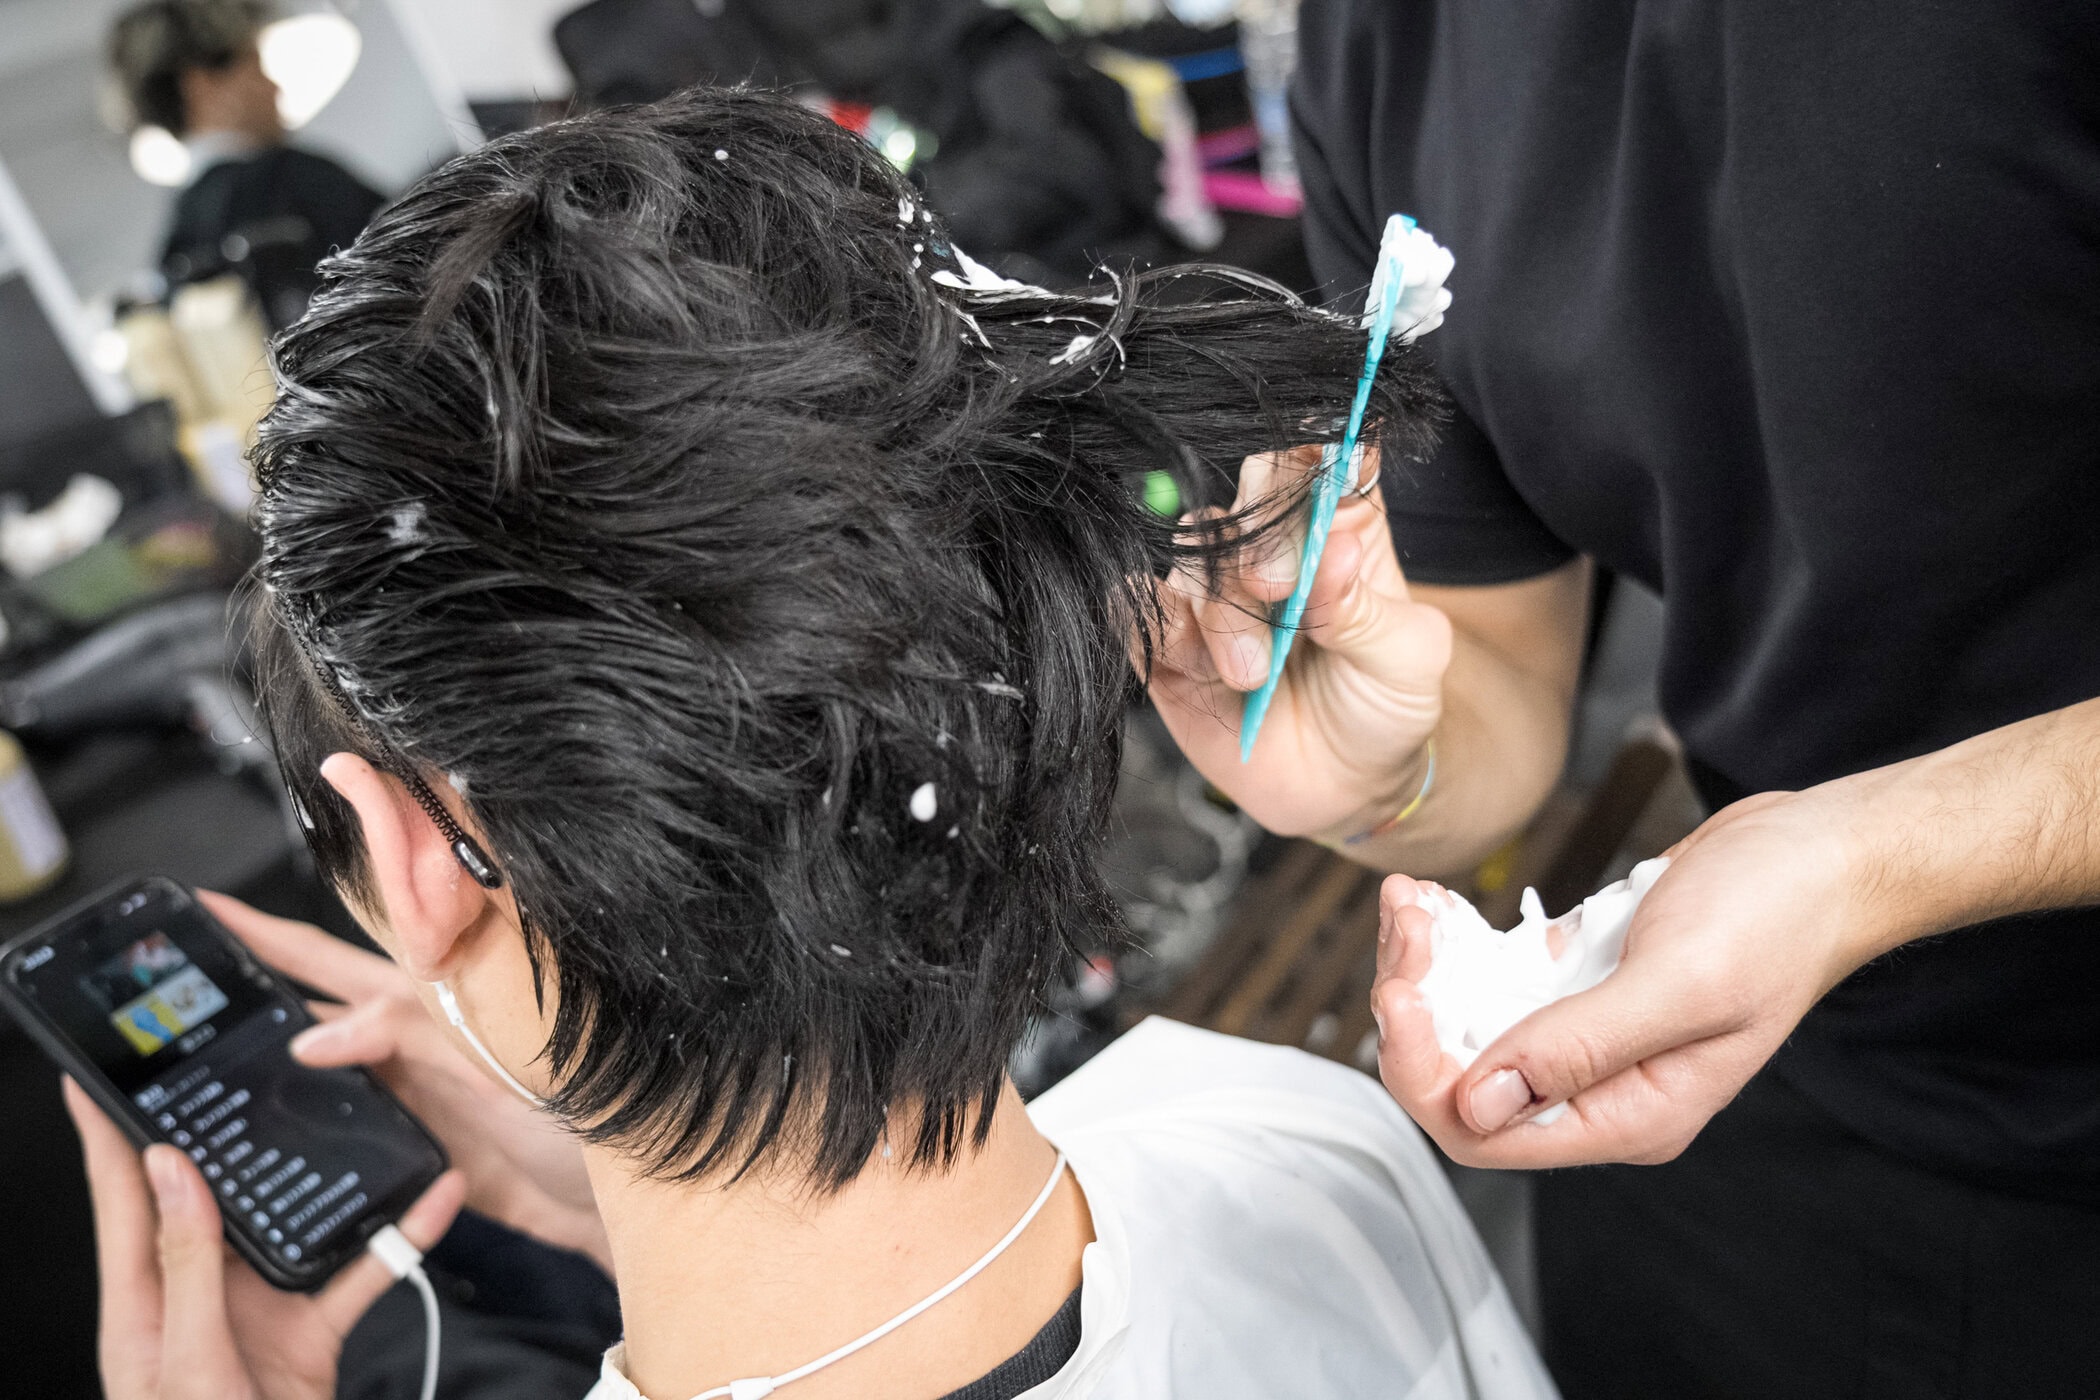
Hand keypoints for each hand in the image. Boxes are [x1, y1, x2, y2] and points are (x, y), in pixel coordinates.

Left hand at [66, 1077, 463, 1399]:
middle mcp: (196, 1298)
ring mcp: (254, 1314)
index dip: (105, 1133)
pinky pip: (360, 1274)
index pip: (120, 1198)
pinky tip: (432, 1203)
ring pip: (294, 1224)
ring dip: (328, 1179)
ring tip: (347, 1116)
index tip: (96, 1072)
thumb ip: (184, 1265)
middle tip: (232, 1060)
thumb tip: (169, 1168)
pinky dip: (399, 1239)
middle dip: (225, 1130)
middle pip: (209, 1195)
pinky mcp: (309, 1335)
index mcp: (142, 1305)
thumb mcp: (187, 1363)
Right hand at [197, 892, 610, 1270]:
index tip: (211, 906)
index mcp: (436, 994)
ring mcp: (416, 1083)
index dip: (274, 929)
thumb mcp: (501, 1059)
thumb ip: (415, 1036)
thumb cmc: (591, 1113)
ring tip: (201, 1033)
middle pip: (318, 989)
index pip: (340, 948)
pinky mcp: (419, 1140)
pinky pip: (347, 1120)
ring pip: (325, 1049)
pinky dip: (307, 1116)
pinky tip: (267, 1122)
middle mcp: (419, 1033)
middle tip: (182, 954)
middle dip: (250, 967)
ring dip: (271, 1040)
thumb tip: (319, 1034)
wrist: (628, 1199)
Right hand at [1144, 446, 1451, 839]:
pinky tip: (1193, 665)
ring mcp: (1216, 593)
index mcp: (1341, 526)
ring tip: (1252, 675)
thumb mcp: (1408, 660)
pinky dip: (1157, 628)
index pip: (1324, 456)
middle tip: (1277, 591)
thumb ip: (1368, 609)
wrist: (1343, 790)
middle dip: (1256, 537)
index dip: (1315, 451)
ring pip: (1191, 557)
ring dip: (1219, 613)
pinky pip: (1136, 611)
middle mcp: (1272, 547)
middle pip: (1247, 491)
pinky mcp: (1169, 643)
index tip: (1319, 483)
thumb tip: (1336, 553)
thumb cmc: (1386, 707)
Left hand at [1369, 786, 1874, 1165]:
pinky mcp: (1577, 985)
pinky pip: (1491, 983)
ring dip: (1426, 969)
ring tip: (1412, 904)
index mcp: (1630, 1115)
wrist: (1820, 853)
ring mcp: (1587, 1037)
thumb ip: (1580, 1047)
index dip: (1426, 1072)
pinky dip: (1452, 945)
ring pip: (1468, 1028)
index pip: (1487, 1134)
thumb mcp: (1681, 983)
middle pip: (1463, 1082)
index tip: (1401, 993)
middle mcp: (1601, 1089)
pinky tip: (1434, 902)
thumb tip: (1481, 1103)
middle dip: (1418, 1011)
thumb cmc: (1777, 916)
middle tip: (1407, 931)